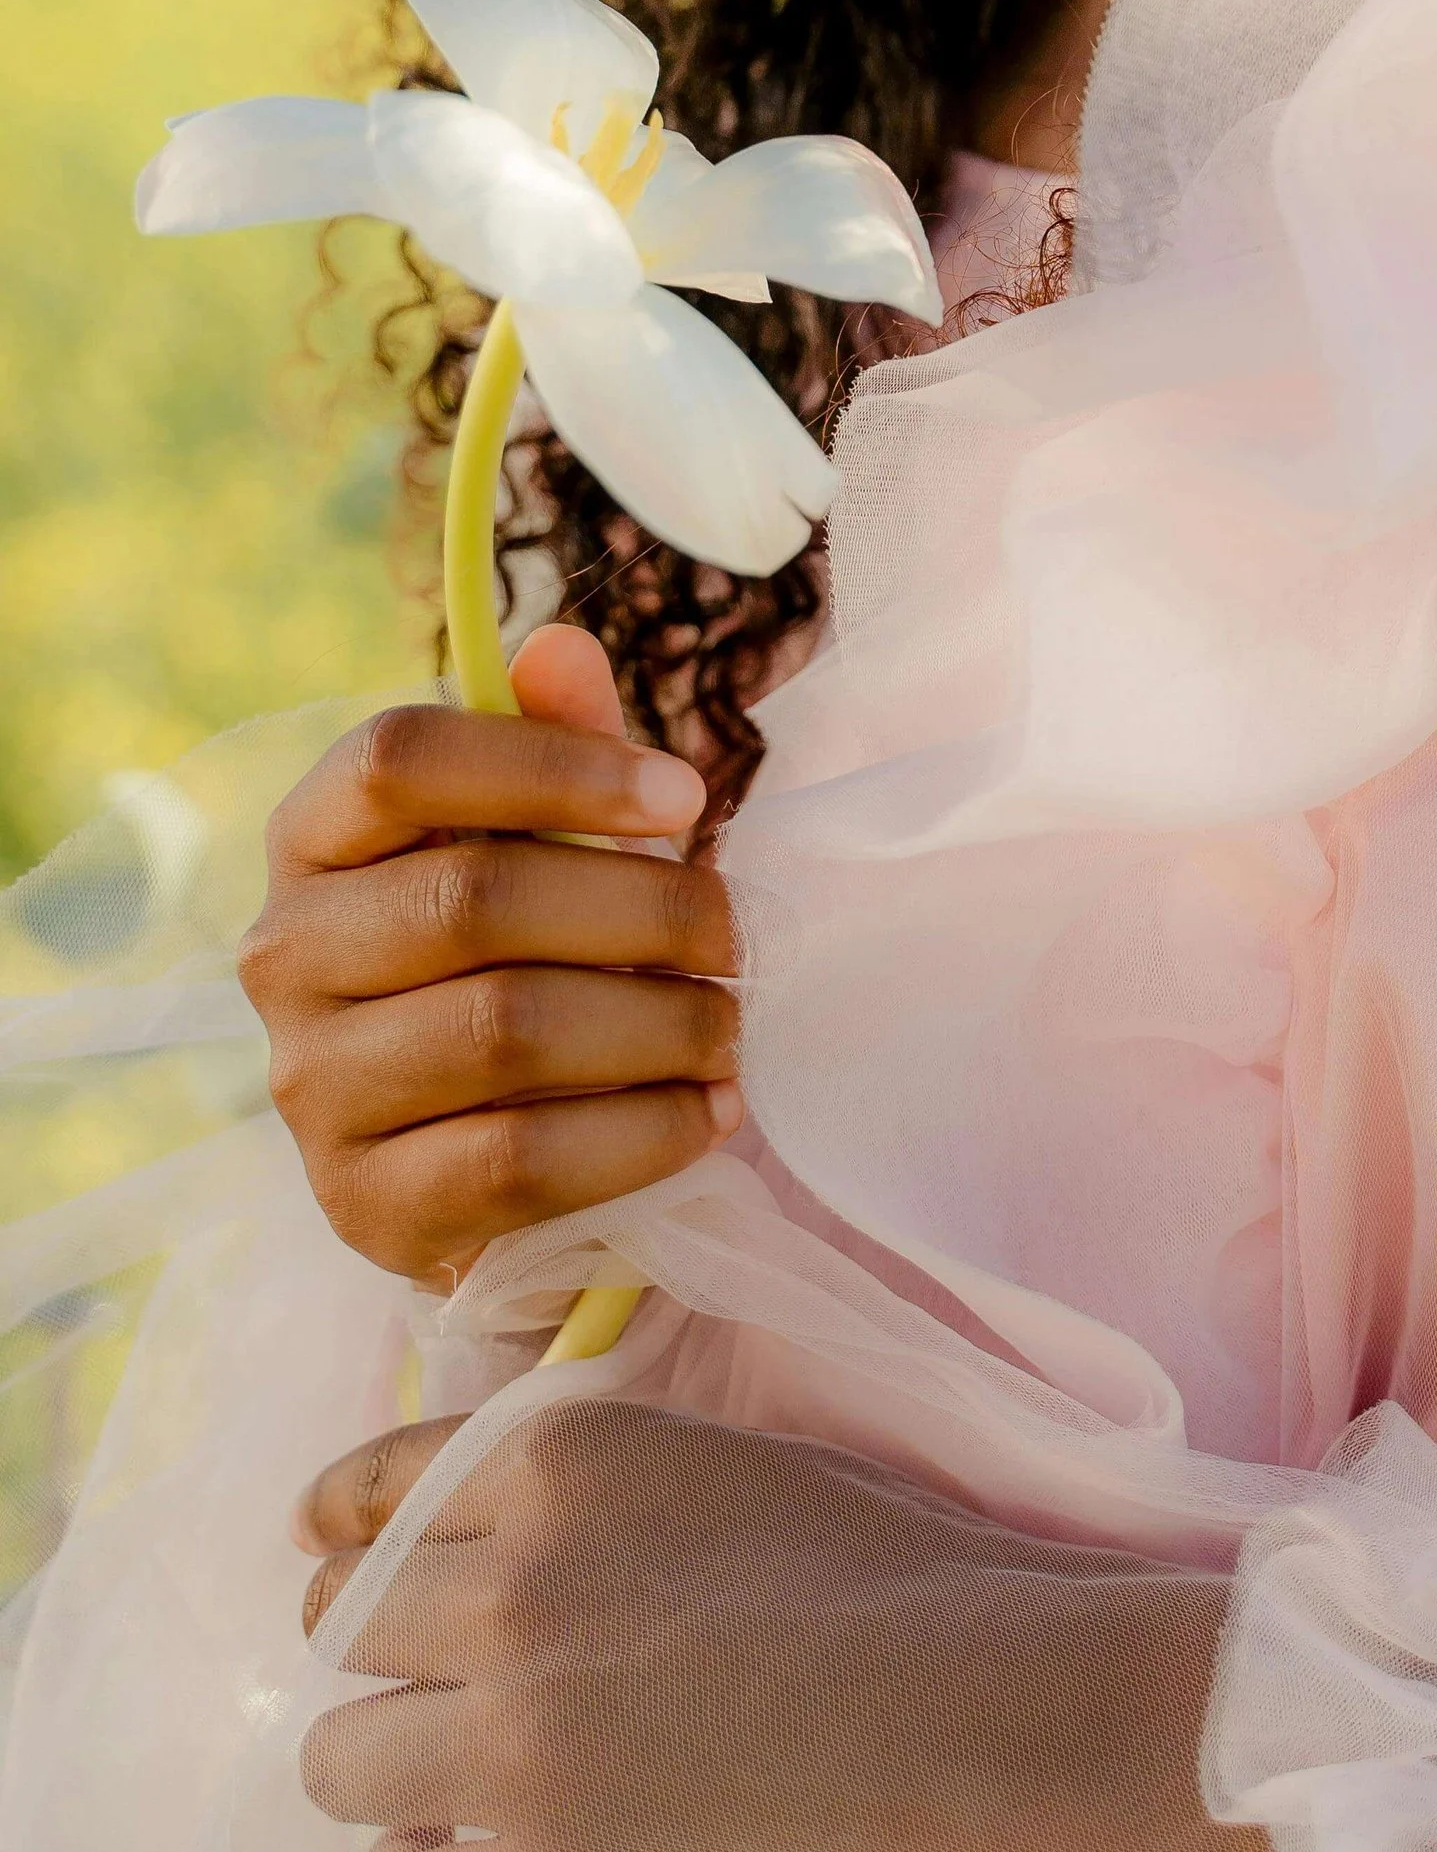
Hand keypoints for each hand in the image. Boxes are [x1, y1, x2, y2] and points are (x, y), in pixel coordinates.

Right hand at [239, 629, 738, 1288]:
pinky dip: (641, 1132)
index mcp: (314, 837)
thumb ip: (554, 743)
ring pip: (505, 1029)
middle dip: (644, 910)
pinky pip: (521, 1159)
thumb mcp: (540, 840)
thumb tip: (560, 646)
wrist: (471, 1158)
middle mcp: (284, 954)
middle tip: (736, 936)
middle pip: (475, 897)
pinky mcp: (364, 1204)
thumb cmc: (515, 954)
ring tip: (730, 1026)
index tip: (686, 792)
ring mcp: (311, 1086)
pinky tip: (706, 1113)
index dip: (554, 762)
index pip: (400, 758)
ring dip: (656, 1026)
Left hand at [294, 1400, 1231, 1851]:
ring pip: (344, 1755)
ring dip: (391, 1758)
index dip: (356, 1525)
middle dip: (383, 1643)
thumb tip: (485, 1552)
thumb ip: (587, 1496)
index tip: (343, 1548)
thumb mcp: (719, 1473)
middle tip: (439, 1674)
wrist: (976, 1700)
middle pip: (344, 1617)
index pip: (377, 1487)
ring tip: (458, 1775)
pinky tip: (494, 1839)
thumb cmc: (890, 1573)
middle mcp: (509, 1584)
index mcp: (561, 1459)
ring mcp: (511, 1734)